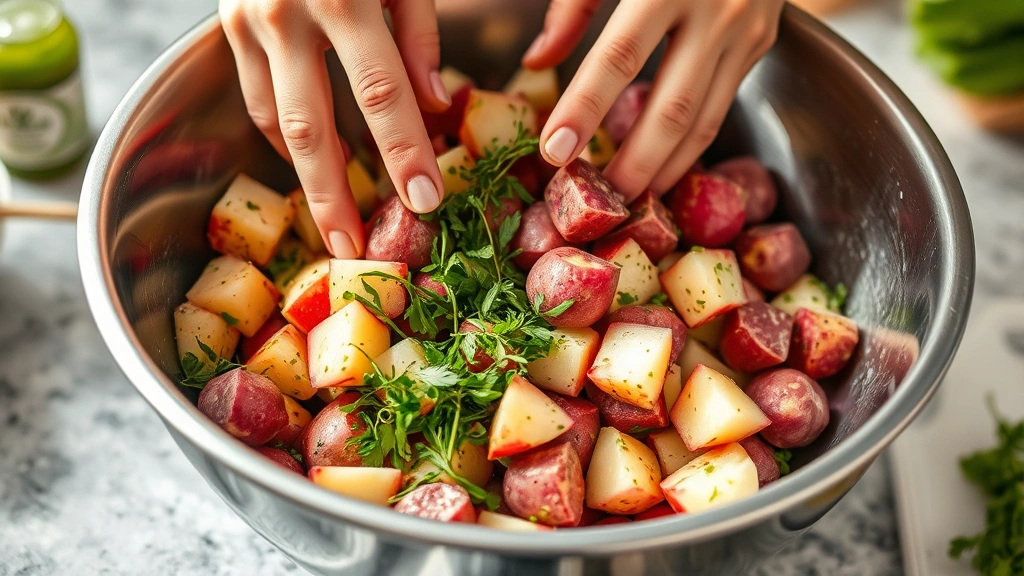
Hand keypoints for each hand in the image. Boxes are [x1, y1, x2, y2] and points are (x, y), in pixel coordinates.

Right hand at [219, 0, 450, 257]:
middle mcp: (284, 14)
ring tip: (334, 220)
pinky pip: (254, 97)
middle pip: (309, 127)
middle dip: (333, 195)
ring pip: (274, 120)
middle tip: (354, 247)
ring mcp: (245, 21)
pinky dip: (282, 136)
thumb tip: (436, 104)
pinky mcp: (225, 26)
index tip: (426, 202)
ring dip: (305, 176)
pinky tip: (310, 163)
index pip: (382, 93)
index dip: (404, 152)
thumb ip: (419, 32)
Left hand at [525, 0, 784, 200]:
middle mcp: (715, 9)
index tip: (554, 151)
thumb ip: (573, 5)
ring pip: (704, 119)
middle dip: (634, 163)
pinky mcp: (761, 42)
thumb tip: (536, 62)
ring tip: (629, 199)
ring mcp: (746, 30)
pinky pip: (721, 106)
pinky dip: (690, 145)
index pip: (618, 58)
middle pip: (672, 107)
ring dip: (666, 167)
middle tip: (600, 202)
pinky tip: (663, 168)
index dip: (584, 109)